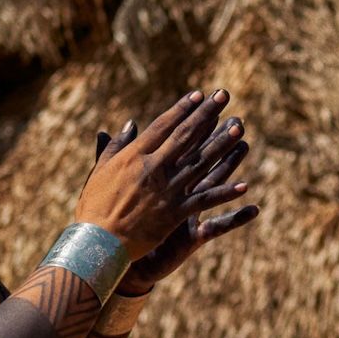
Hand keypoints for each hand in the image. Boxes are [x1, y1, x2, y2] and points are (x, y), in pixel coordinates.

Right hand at [74, 96, 253, 262]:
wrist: (96, 242)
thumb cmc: (94, 206)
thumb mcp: (100, 170)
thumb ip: (116, 146)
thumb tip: (131, 124)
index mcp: (135, 156)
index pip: (163, 126)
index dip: (183, 109)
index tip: (199, 95)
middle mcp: (154, 168)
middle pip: (186, 136)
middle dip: (206, 115)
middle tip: (224, 96)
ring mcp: (166, 190)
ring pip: (200, 163)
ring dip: (222, 145)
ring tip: (238, 128)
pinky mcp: (174, 213)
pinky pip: (204, 200)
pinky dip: (224, 193)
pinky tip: (244, 184)